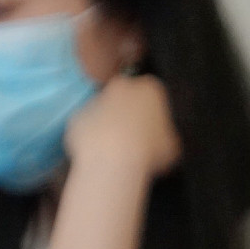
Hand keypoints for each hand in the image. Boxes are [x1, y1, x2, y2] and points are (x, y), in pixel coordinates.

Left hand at [64, 73, 180, 178]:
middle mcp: (121, 87)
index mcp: (150, 89)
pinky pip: (87, 125)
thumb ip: (165, 133)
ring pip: (104, 110)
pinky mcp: (77, 116)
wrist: (112, 162)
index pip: (154, 94)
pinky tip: (100, 154)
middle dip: (129, 111)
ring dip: (109, 124)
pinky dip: (92, 136)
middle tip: (136, 137)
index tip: (155, 128)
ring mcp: (95, 100)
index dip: (154, 112)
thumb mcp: (172, 144)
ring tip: (116, 150)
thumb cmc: (149, 151)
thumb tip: (159, 137)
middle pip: (126, 96)